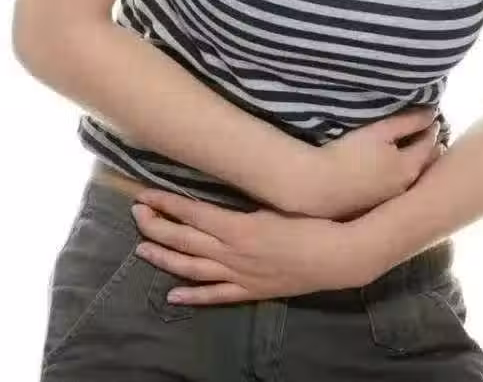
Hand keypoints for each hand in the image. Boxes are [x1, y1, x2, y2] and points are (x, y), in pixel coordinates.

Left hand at [131, 189, 386, 304]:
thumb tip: (214, 202)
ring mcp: (238, 274)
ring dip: (164, 258)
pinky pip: (215, 296)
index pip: (191, 212)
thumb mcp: (273, 207)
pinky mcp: (249, 291)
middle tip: (137, 214)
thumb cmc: (310, 224)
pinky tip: (172, 295)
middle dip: (156, 226)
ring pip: (191, 268)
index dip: (164, 203)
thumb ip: (240, 210)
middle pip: (184, 239)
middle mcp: (231, 252)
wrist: (335, 257)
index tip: (143, 195)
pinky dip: (192, 297)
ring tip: (142, 249)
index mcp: (238, 226)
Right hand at [299, 106, 445, 219]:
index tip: (431, 115)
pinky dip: (398, 174)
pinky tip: (387, 169)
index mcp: (410, 166)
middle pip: (424, 163)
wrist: (318, 185)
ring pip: (410, 176)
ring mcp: (390, 199)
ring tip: (409, 148)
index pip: (430, 143)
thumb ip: (408, 121)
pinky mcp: (374, 205)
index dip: (431, 127)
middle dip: (428, 147)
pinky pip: (394, 186)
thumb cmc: (348, 153)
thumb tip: (432, 113)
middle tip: (427, 132)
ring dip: (414, 162)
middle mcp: (405, 185)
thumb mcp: (380, 131)